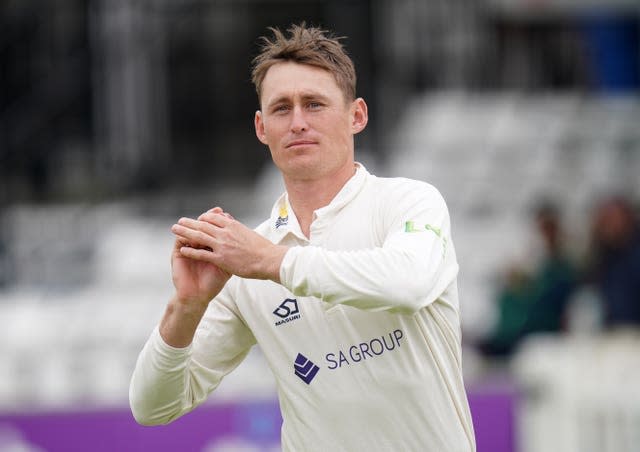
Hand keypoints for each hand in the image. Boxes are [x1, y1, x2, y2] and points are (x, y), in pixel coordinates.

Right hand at [170, 207, 230, 306]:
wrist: (198, 296)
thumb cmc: (213, 282)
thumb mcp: (226, 266)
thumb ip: (231, 252)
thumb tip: (242, 238)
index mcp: (209, 246)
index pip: (214, 229)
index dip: (221, 221)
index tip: (229, 215)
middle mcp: (198, 245)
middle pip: (203, 226)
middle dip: (210, 218)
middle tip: (217, 210)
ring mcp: (187, 248)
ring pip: (191, 230)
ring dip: (197, 223)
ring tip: (204, 217)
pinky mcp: (178, 254)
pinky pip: (180, 241)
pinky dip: (186, 235)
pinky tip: (193, 232)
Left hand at [170, 208, 287, 281]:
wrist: (269, 260)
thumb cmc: (263, 249)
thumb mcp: (249, 233)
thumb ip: (238, 229)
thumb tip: (232, 224)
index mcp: (233, 226)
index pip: (213, 218)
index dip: (202, 218)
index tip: (197, 219)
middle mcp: (225, 233)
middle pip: (202, 225)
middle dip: (189, 223)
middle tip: (179, 222)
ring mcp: (222, 245)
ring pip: (198, 236)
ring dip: (185, 233)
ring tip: (175, 231)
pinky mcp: (221, 258)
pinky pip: (202, 253)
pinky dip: (191, 251)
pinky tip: (182, 250)